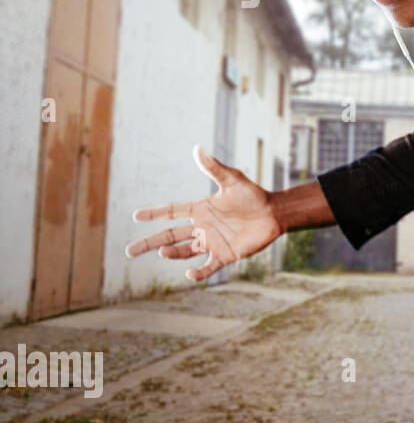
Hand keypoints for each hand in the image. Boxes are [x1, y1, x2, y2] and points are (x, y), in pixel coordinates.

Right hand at [124, 145, 282, 280]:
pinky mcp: (225, 255)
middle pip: (170, 236)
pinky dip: (200, 272)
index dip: (154, 214)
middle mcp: (202, 227)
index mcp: (200, 209)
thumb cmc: (254, 195)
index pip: (171, 212)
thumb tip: (197, 148)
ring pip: (185, 250)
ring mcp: (212, 242)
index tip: (135, 216)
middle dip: (150, 243)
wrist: (274, 213)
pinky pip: (208, 266)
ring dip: (172, 253)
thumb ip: (214, 168)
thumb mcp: (232, 180)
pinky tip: (190, 274)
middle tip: (130, 251)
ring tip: (162, 252)